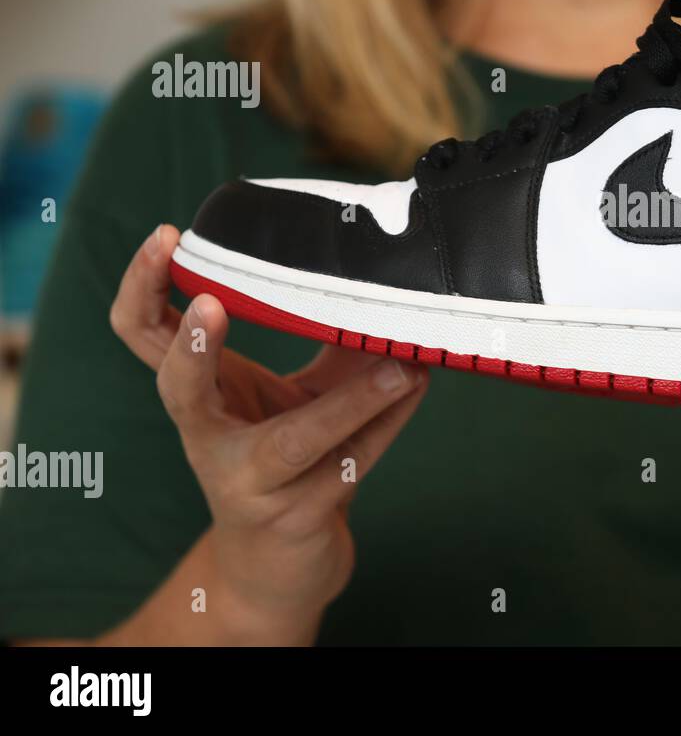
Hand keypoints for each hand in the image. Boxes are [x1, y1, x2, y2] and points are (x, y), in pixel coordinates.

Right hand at [110, 225, 427, 640]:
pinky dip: (389, 422)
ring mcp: (248, 485)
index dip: (142, 288)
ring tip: (400, 366)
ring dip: (351, 401)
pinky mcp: (296, 517)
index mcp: (197, 394)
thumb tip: (379, 280)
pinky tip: (417, 385)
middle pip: (178, 391)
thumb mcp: (295, 393)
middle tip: (213, 303)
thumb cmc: (284, 460)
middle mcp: (208, 439)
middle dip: (193, 349)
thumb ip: (327, 341)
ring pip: (295, 440)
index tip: (167, 238)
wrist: (280, 563)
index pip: (144, 333)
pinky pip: (351, 462)